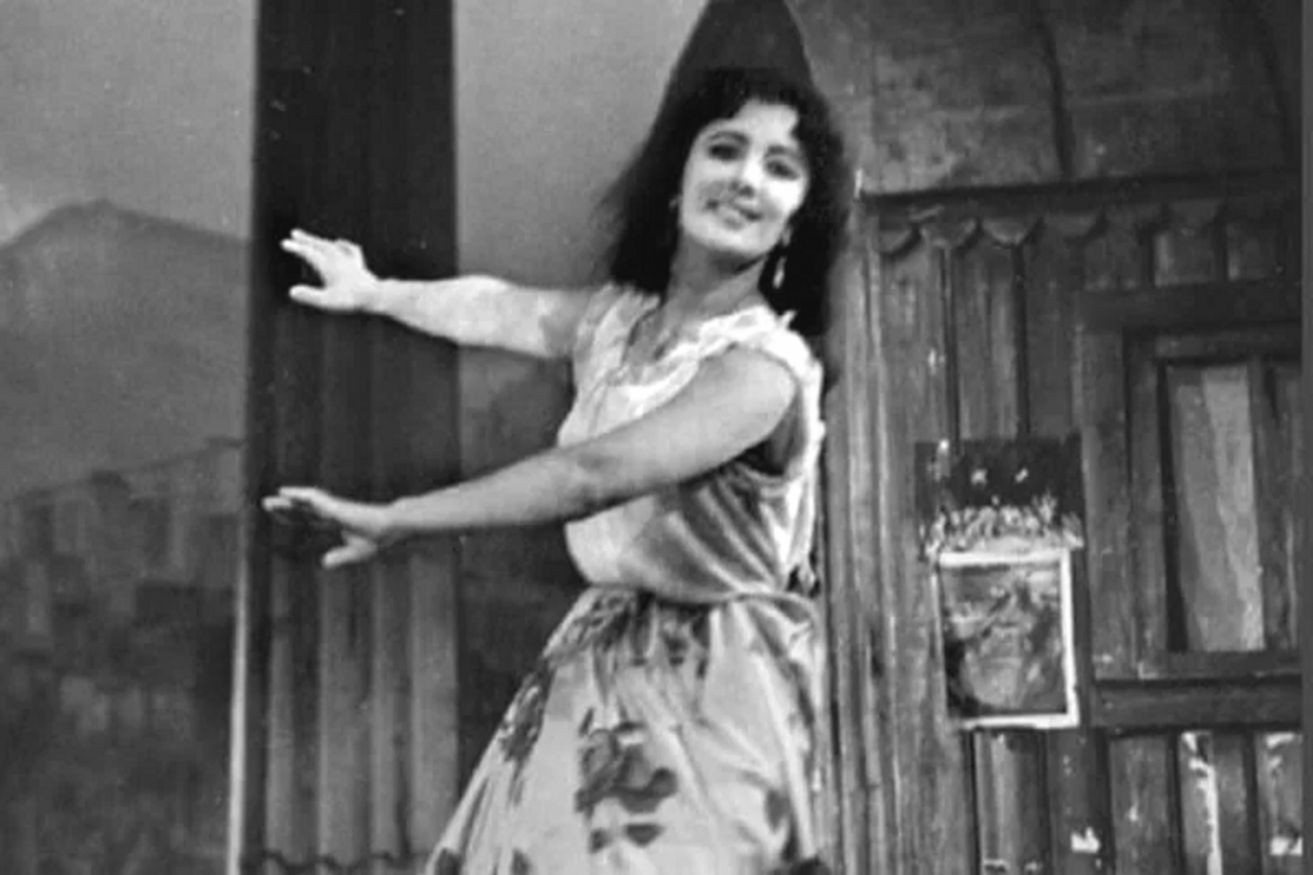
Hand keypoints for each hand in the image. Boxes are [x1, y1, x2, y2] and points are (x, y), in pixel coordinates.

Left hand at [262, 486, 394, 568]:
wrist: (392, 528)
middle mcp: (332, 512)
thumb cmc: (379, 538)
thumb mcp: (356, 552)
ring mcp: (333, 507)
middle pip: (302, 509)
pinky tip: (286, 493)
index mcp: (335, 522)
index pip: (308, 518)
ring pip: (304, 502)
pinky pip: (314, 497)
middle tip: (266, 504)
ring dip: (287, 501)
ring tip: (269, 500)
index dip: (292, 517)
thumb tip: (323, 562)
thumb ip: (340, 557)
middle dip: (285, 508)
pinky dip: (299, 495)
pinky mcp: (336, 506)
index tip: (277, 516)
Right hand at [281, 229, 380, 312]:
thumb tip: (292, 291)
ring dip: (320, 241)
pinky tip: (339, 243)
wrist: (376, 296)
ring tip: (311, 238)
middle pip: (320, 245)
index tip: (284, 243)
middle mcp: (339, 259)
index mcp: (329, 266)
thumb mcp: (327, 301)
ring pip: (332, 246)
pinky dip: (342, 245)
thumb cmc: (351, 300)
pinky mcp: (359, 265)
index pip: (309, 253)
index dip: (296, 248)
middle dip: (306, 239)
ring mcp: (350, 260)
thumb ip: (309, 296)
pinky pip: (349, 249)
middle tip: (294, 233)